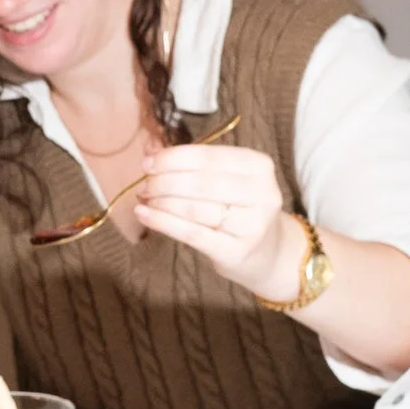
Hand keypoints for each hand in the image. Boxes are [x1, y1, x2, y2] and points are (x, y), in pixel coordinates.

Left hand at [130, 142, 300, 294]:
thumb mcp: (227, 180)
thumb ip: (193, 167)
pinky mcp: (237, 251)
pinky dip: (162, 222)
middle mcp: (262, 193)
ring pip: (193, 209)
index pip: (208, 157)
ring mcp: (252, 225)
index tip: (147, 162)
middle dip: (164, 182)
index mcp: (259, 166)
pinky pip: (192, 234)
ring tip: (144, 199)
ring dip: (160, 202)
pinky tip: (143, 214)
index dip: (173, 158)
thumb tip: (150, 156)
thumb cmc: (238, 208)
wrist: (265, 252)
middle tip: (144, 185)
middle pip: (199, 183)